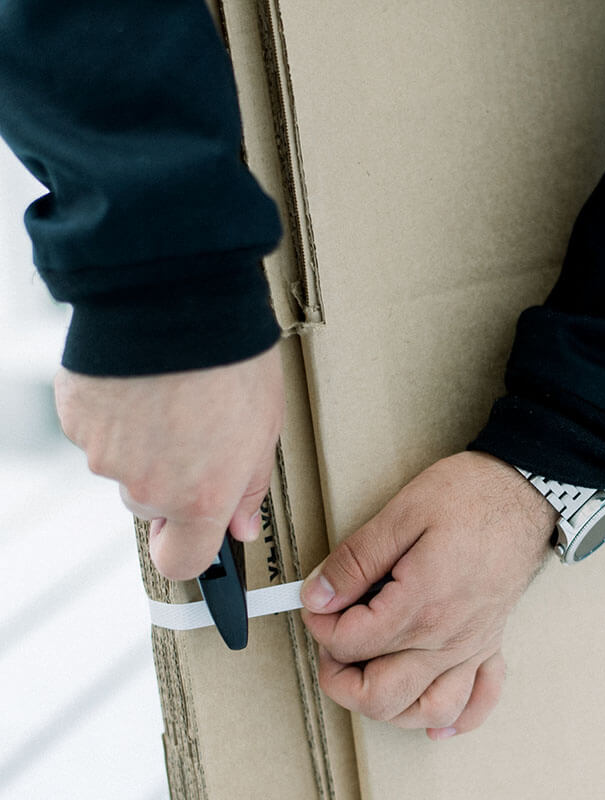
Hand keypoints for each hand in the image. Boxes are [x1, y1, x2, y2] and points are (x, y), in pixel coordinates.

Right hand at [54, 346, 284, 579]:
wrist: (180, 299)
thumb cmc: (232, 360)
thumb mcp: (264, 429)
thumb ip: (249, 487)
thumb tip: (241, 528)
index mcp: (199, 497)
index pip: (182, 561)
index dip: (187, 550)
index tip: (193, 534)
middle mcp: (146, 486)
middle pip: (150, 505)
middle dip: (169, 480)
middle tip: (194, 429)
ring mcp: (104, 453)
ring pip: (122, 465)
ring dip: (142, 443)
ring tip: (170, 394)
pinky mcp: (76, 418)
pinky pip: (96, 430)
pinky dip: (115, 414)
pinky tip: (142, 381)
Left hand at [300, 451, 556, 739]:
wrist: (523, 492)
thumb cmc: (469, 497)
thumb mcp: (403, 513)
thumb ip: (357, 560)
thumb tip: (319, 594)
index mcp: (420, 603)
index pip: (351, 642)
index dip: (321, 625)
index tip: (316, 603)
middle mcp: (447, 637)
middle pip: (380, 695)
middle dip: (340, 678)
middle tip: (330, 642)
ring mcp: (472, 645)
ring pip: (424, 710)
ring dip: (386, 706)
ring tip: (366, 674)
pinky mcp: (491, 642)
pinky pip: (478, 701)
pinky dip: (453, 718)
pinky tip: (432, 716)